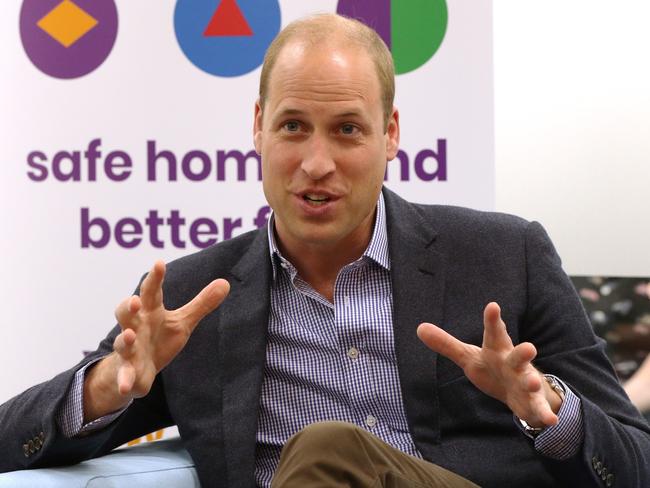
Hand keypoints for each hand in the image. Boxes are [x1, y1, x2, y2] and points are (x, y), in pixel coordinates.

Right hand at [84, 260, 229, 420]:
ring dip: (125, 339)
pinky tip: (126, 387)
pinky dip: (125, 380)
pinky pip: (125, 375)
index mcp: (150, 312)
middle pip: (127, 312)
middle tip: (135, 300)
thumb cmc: (159, 339)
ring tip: (131, 336)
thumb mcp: (182, 322)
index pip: (151, 291)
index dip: (155, 278)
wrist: (136, 370)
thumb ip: (201, 303)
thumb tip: (225, 282)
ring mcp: (129, 350)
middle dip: (128, 306)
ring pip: (123, 342)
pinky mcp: (128, 371)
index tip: (159, 263)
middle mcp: (136, 327)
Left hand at [417, 302, 561, 427]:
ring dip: (532, 382)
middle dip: (524, 352)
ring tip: (534, 383)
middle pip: (518, 355)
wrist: (519, 391)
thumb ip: (446, 344)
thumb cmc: (492, 367)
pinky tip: (549, 421)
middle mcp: (513, 363)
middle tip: (530, 347)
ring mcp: (524, 381)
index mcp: (497, 350)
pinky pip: (538, 409)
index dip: (493, 320)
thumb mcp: (468, 357)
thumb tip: (419, 328)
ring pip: (530, 380)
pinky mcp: (531, 402)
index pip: (494, 333)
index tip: (492, 306)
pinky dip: (543, 414)